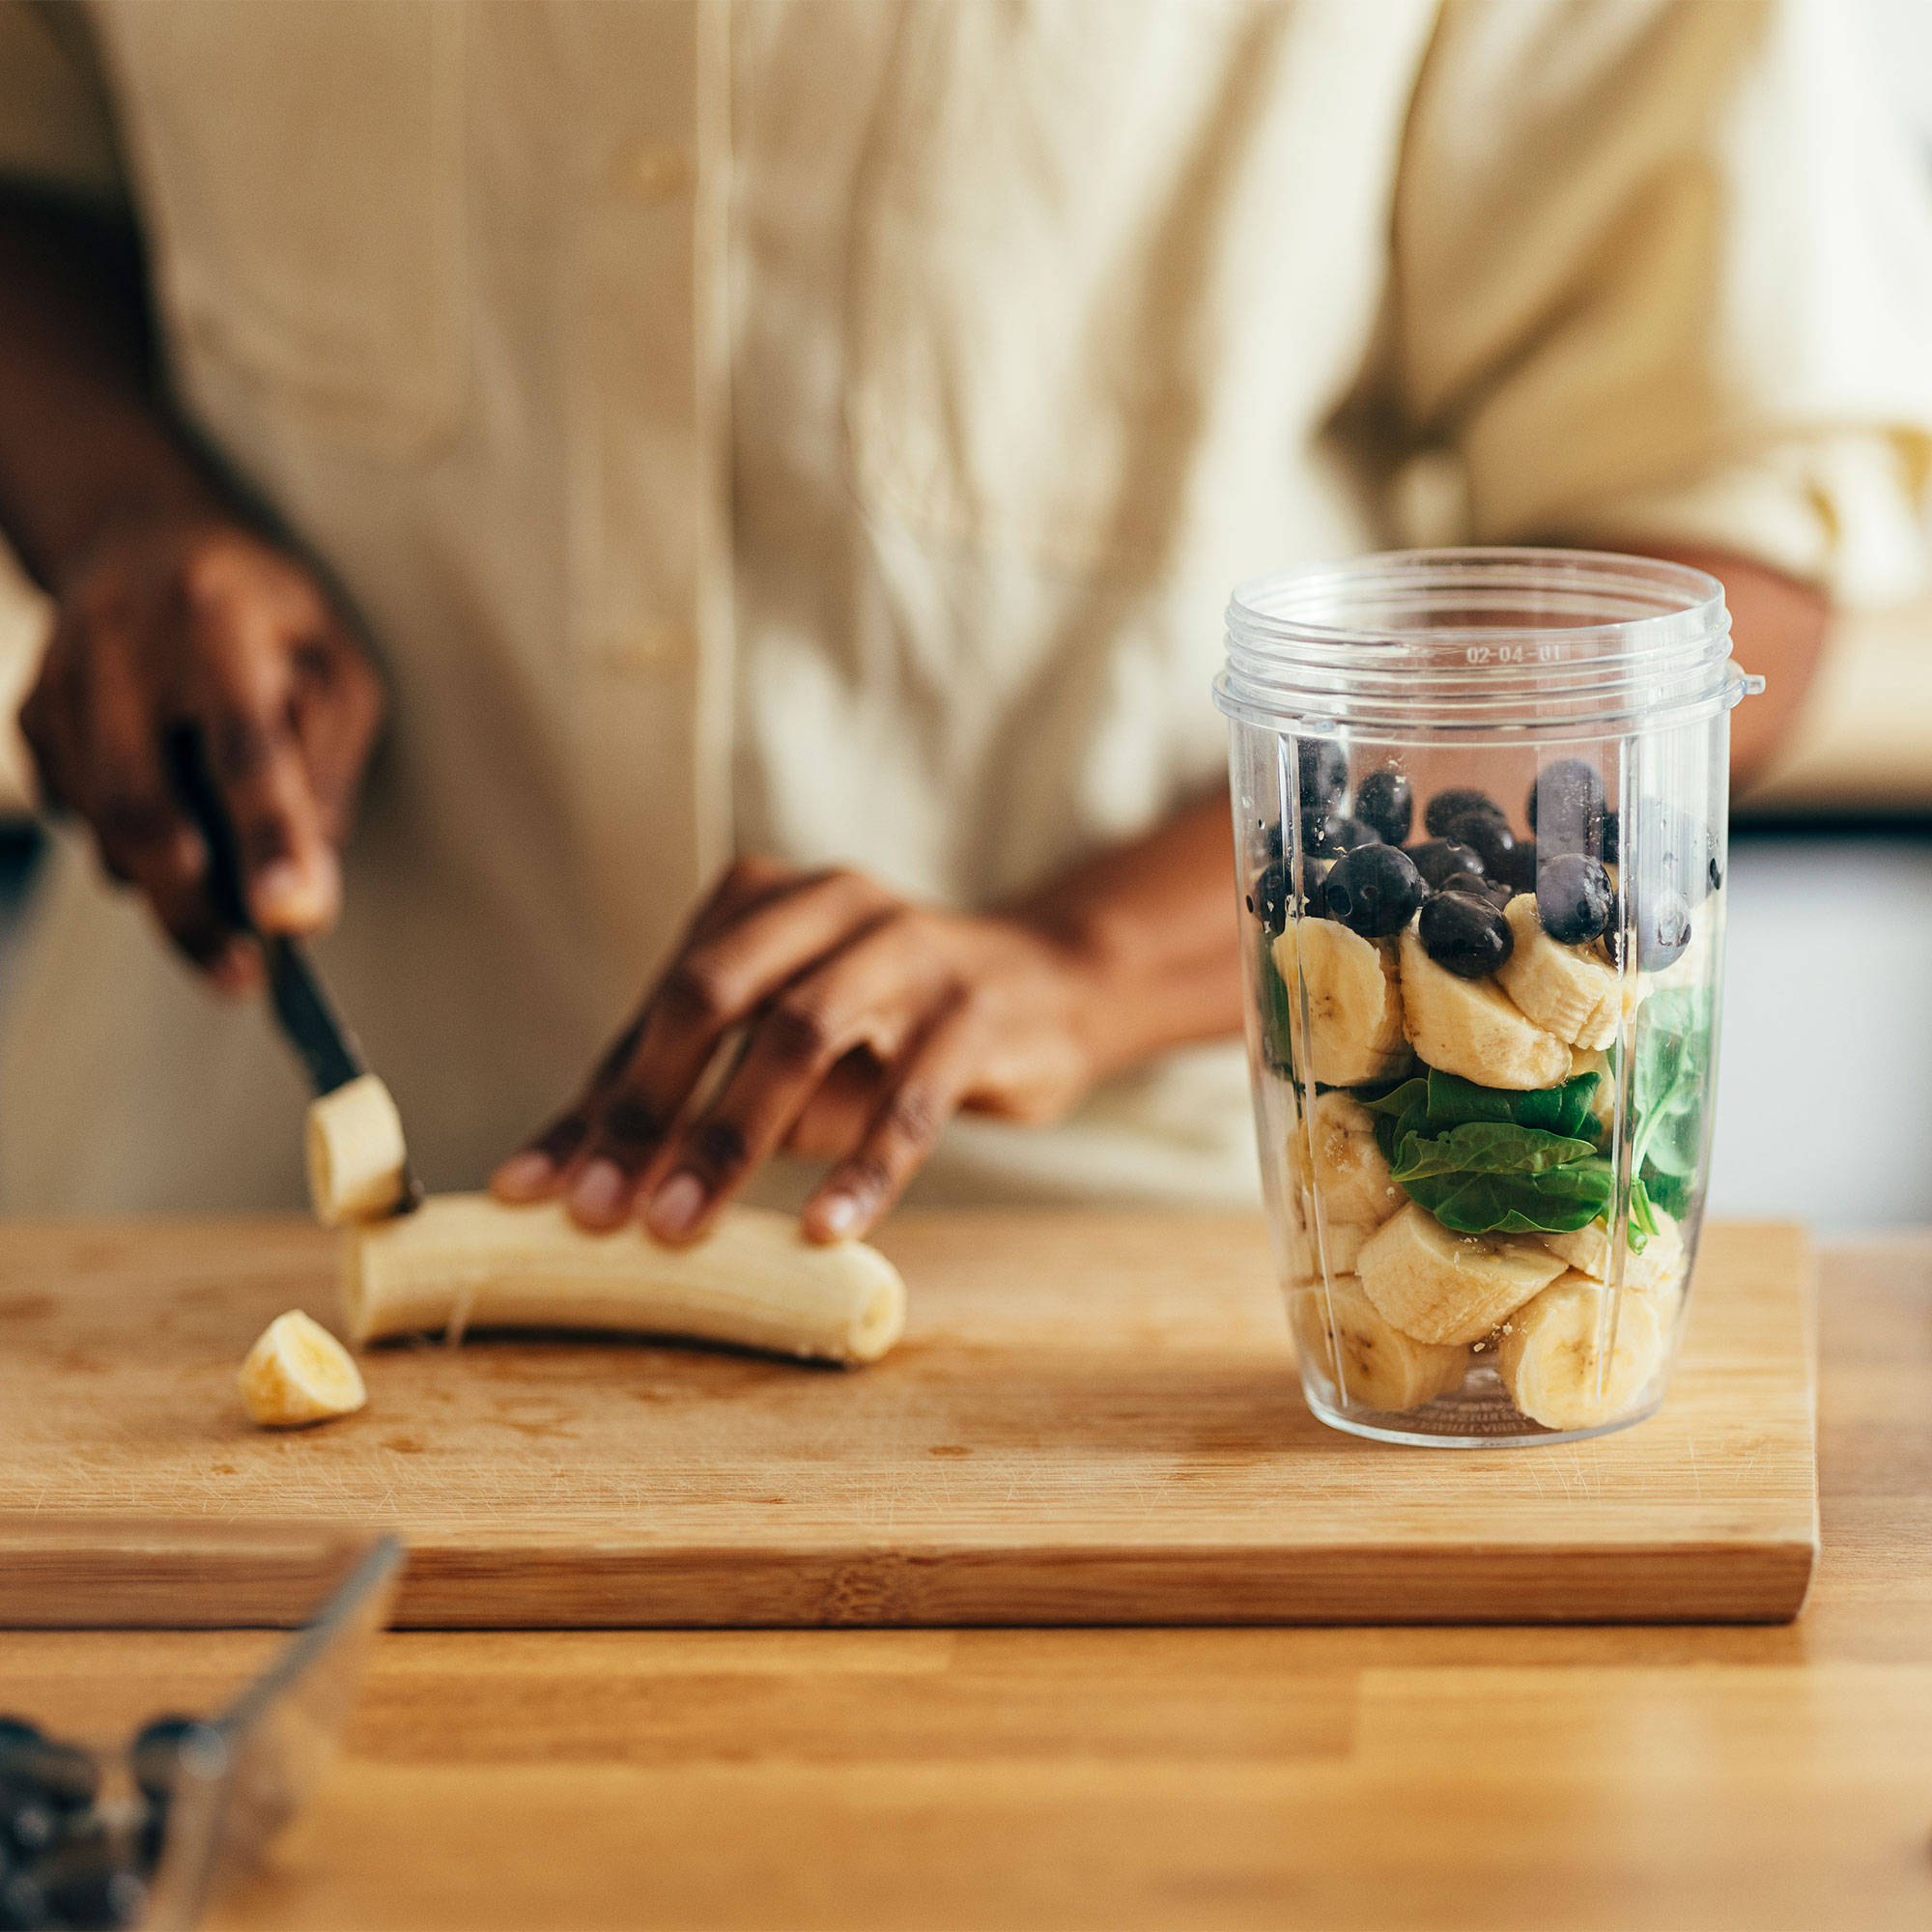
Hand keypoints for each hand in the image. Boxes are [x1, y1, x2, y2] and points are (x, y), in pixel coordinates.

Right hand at [19, 512, 383, 985]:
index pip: (246, 750)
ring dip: (171, 889)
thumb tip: (308, 885)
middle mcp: (122, 650)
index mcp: (217, 622)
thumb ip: (328, 769)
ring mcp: (61, 688)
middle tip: (247, 974)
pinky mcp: (30, 721)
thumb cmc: (263, 614)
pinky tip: (173, 819)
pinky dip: (135, 850)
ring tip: (228, 901)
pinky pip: (81, 821)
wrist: (138, 536)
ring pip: (107, 831)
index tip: (294, 918)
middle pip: (147, 813)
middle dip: (197, 911)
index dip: (270, 840)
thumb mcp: (335, 667)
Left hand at [491, 858, 1115, 1243]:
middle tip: (604, 1215)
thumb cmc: (881, 1023)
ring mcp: (909, 949)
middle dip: (648, 1109)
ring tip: (681, 1229)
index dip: (596, 1102)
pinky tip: (824, 1229)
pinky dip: (861, 1167)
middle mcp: (830, 903)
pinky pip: (910, 1097)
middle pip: (713, 996)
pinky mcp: (975, 1013)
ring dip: (732, 1137)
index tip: (535, 1194)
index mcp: (761, 899)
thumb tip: (571, 1188)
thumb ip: (691, 1090)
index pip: (660, 1008)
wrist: (1045, 988)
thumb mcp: (781, 1037)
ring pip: (801, 1034)